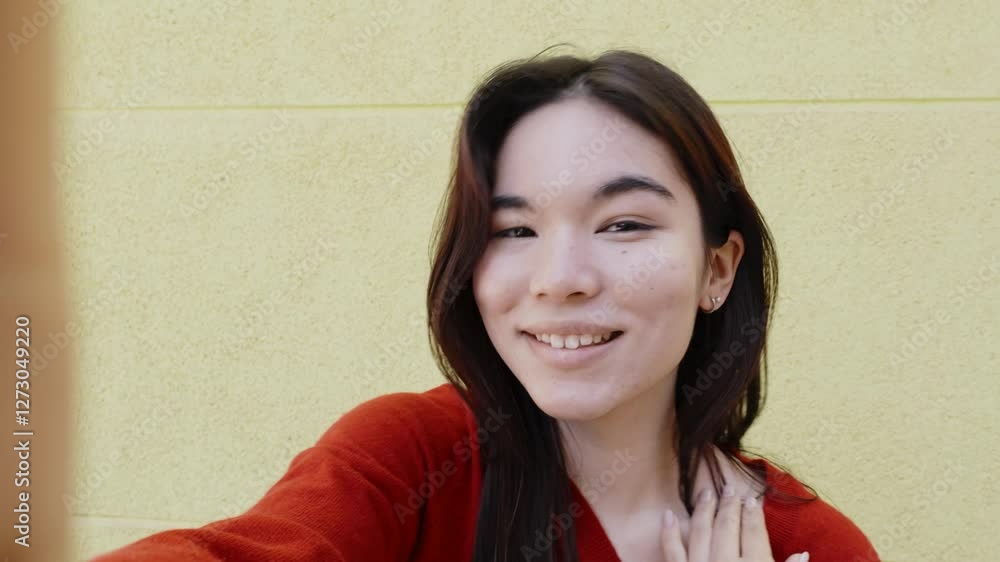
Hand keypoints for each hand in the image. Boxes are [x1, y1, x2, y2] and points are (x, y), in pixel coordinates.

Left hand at [660, 484, 807, 561]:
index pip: (754, 533)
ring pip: (701, 532)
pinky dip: (669, 532)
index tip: (753, 499)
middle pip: (728, 526)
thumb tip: (804, 555)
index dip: (754, 514)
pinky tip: (668, 515)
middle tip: (729, 489)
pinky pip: (672, 551)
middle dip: (730, 505)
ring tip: (707, 494)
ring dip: (704, 511)